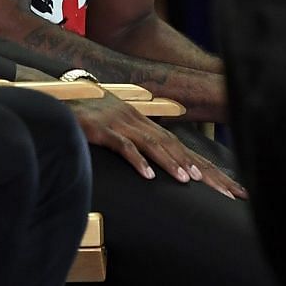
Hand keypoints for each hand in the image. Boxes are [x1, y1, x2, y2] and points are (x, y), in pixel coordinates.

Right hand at [67, 94, 246, 198]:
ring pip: (152, 144)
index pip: (180, 145)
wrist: (59, 96)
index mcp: (145, 123)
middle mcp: (138, 121)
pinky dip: (137, 160)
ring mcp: (120, 123)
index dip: (204, 165)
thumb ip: (137, 140)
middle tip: (220, 189)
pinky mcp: (100, 129)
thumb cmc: (89, 115)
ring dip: (171, 162)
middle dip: (199, 168)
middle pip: (175, 145)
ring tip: (187, 180)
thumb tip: (154, 164)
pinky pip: (122, 146)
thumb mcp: (117, 127)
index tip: (226, 186)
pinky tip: (148, 175)